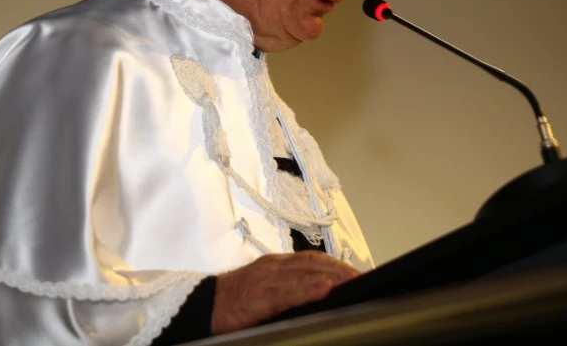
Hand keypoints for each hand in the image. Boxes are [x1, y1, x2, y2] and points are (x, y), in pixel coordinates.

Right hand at [211, 252, 359, 334]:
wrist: (202, 306)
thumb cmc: (233, 301)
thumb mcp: (264, 289)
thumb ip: (287, 289)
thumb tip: (318, 295)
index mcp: (275, 265)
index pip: (312, 259)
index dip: (336, 265)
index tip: (358, 274)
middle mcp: (273, 266)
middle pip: (313, 263)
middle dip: (341, 270)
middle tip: (364, 278)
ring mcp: (266, 279)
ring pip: (304, 272)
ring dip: (332, 276)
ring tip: (353, 281)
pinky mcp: (258, 296)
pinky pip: (287, 291)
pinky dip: (307, 288)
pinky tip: (323, 288)